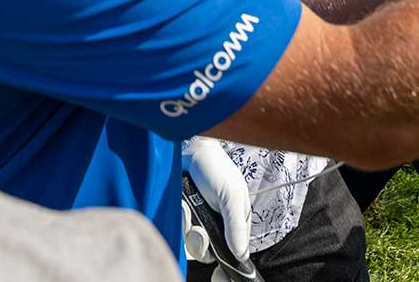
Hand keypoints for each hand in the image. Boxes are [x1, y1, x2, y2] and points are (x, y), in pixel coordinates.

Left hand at [184, 138, 250, 265]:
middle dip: (200, 241)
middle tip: (198, 228)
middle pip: (207, 253)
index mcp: (235, 224)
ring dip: (187, 225)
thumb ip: (236, 226)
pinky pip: (177, 229)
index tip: (221, 277)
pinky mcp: (182, 216)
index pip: (234, 255)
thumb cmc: (215, 169)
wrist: (188, 149)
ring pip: (189, 242)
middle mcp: (216, 227)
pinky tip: (181, 202)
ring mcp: (197, 222)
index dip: (228, 266)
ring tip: (188, 205)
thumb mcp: (231, 196)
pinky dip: (178, 217)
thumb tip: (241, 255)